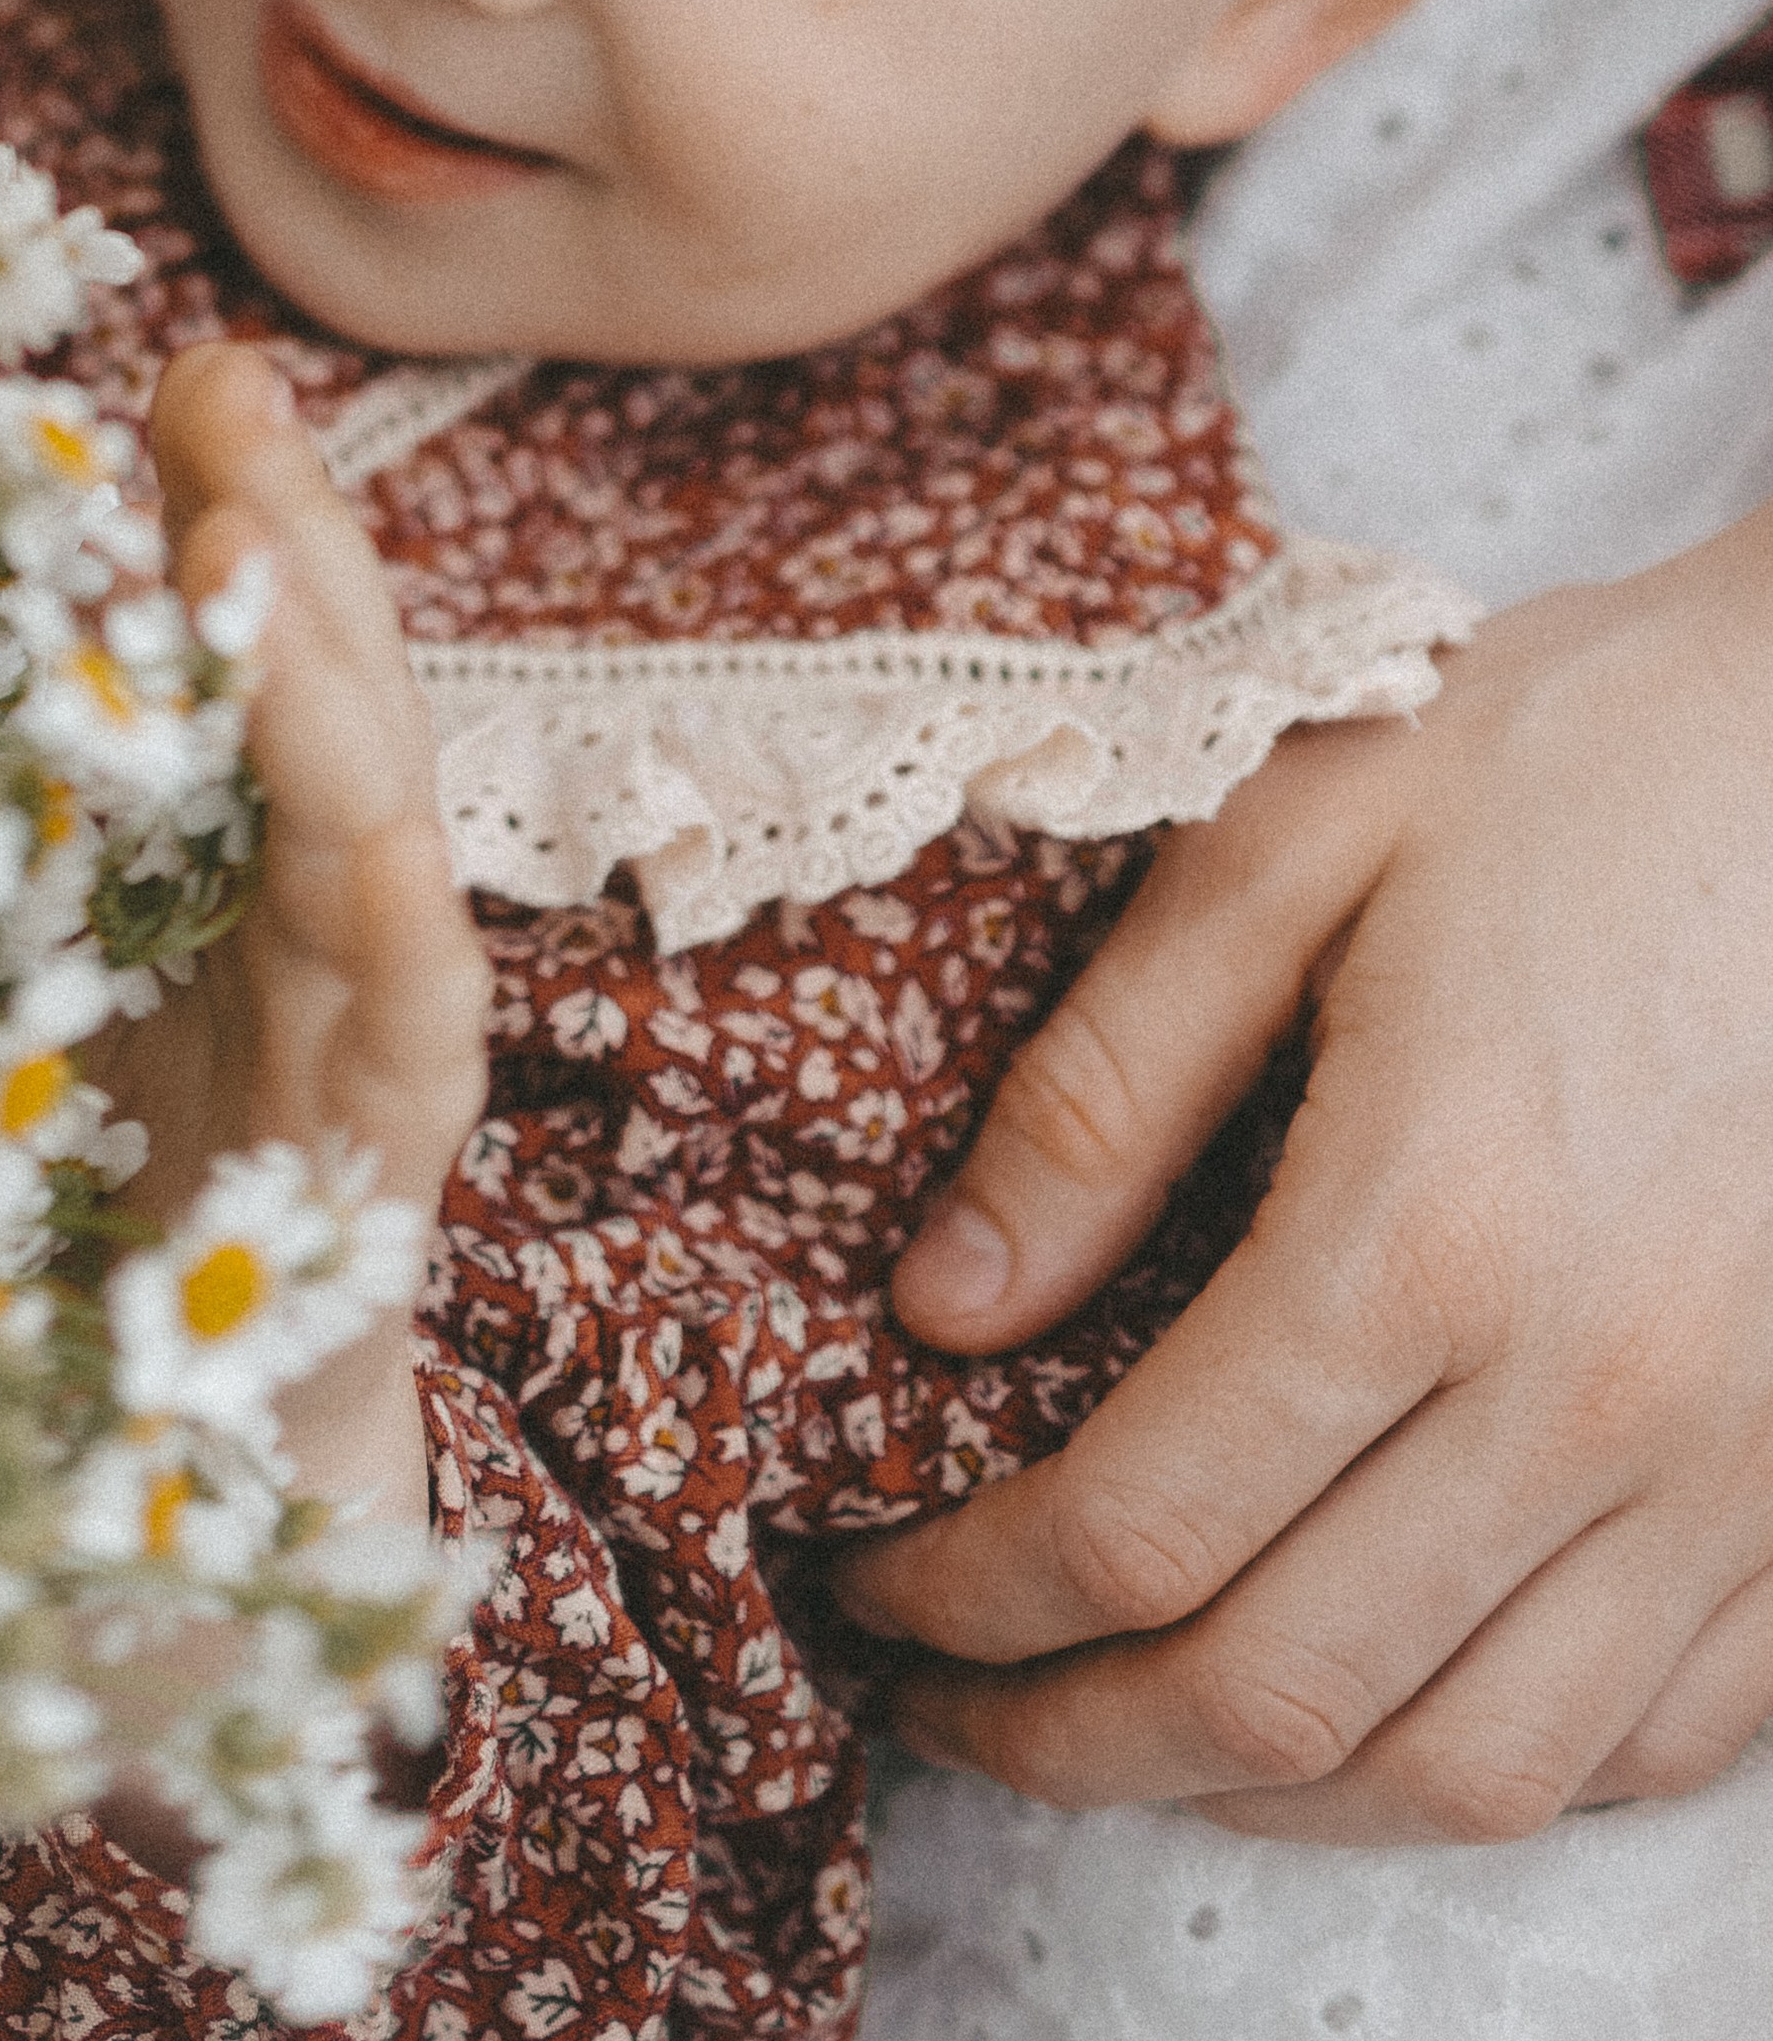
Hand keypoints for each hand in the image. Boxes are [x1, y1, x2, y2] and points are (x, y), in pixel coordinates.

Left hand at [92, 344, 488, 1527]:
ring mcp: (375, 1022)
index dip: (231, 502)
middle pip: (334, 683)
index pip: (257, 648)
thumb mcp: (19, 972)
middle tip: (219, 374)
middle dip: (288, 523)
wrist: (151, 1485)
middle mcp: (324, 913)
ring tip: (253, 532)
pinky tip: (365, 815)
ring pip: (380, 809)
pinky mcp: (387, 1155)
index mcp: (240, 856)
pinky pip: (411, 1008)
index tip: (175, 366)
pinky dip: (392, 903)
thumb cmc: (81, 1206)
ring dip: (324, 670)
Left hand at [837, 499, 1772, 1839]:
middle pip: (1280, 1696)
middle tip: (940, 1697)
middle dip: (1067, 1741)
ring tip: (1121, 1728)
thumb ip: (1101, 1085)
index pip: (1135, 1527)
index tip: (865, 1582)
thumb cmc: (1560, 756)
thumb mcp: (1286, 841)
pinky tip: (1372, 1697)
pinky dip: (1485, 1763)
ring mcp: (1735, 1467)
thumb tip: (939, 1307)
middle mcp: (1593, 1392)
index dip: (966, 1597)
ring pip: (1469, 1770)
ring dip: (1264, 1796)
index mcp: (1426, 1226)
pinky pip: (1654, 1735)